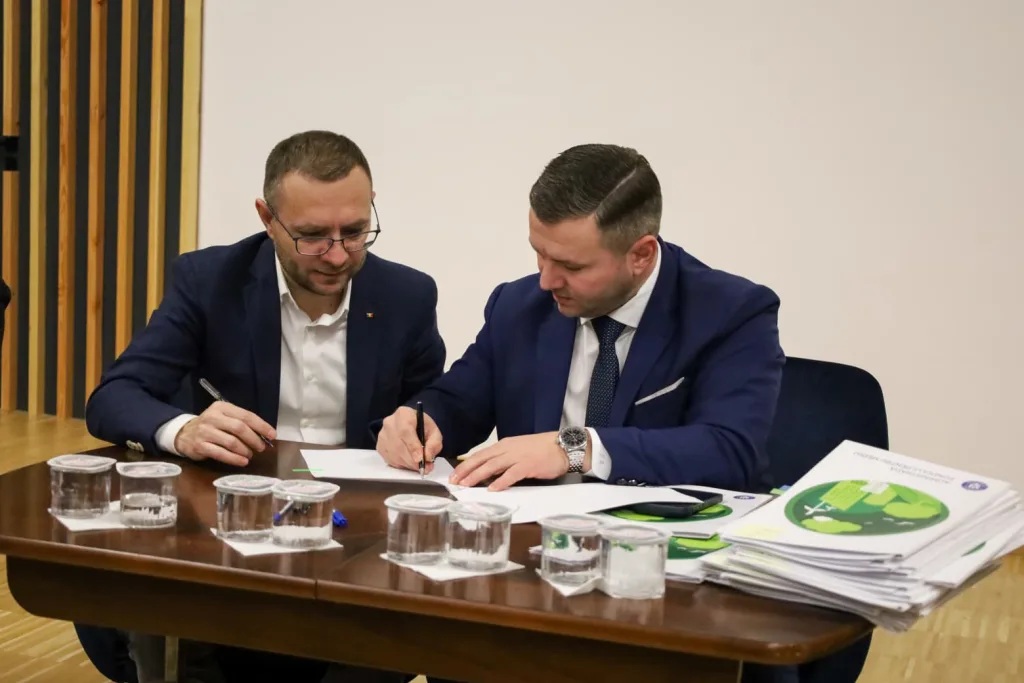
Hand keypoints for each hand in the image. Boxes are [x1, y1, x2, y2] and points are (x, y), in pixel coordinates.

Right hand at [174, 401, 275, 466]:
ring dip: (245, 450)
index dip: (261, 426)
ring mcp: (205, 432)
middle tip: (261, 447)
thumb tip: (265, 435)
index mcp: (222, 407)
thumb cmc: (211, 426)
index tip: (272, 435)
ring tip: (250, 455)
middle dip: (254, 439)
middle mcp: (213, 417)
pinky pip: (221, 453)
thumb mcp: (225, 418)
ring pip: (231, 442)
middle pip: (239, 428)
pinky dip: (234, 459)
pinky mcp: (200, 446)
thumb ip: (242, 423)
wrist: (184, 434)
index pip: (246, 416)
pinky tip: (242, 461)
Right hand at [377, 406, 442, 471]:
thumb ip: (434, 443)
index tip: (420, 458)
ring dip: (408, 464)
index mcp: (404, 414)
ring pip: (395, 454)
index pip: (405, 431)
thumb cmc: (422, 427)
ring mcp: (382, 435)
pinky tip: (409, 461)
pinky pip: (390, 460)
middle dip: (413, 460)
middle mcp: (389, 423)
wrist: (411, 425)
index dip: (413, 446)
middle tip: (424, 467)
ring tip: (419, 465)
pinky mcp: (380, 446)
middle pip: (399, 445)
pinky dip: (402, 464)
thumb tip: (427, 456)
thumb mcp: (434, 431)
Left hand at [449, 432, 573, 490]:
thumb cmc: (542, 449)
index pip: (480, 455)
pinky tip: (492, 489)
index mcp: (504, 445)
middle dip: (466, 471)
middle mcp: (508, 449)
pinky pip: (511, 474)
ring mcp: (518, 456)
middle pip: (482, 459)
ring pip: (492, 466)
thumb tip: (489, 473)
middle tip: (454, 482)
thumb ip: (504, 459)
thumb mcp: (519, 450)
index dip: (466, 465)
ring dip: (477, 476)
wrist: (562, 446)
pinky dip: (501, 482)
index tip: (454, 475)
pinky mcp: (528, 465)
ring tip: (466, 485)